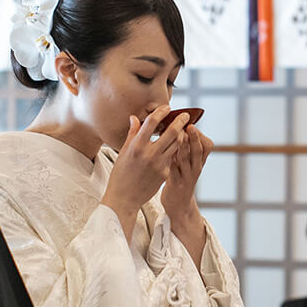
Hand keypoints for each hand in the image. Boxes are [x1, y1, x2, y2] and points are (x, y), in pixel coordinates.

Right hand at [102, 106, 187, 235]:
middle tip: (185, 115)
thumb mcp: (123, 152)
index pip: (151, 123)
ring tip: (183, 130)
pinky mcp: (165, 173)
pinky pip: (173, 158)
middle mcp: (149, 154)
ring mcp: (159, 164)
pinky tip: (176, 147)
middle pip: (171, 132)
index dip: (160, 112)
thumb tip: (135, 118)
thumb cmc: (120, 175)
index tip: (166, 108)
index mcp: (136, 146)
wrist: (124, 198)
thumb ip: (132, 134)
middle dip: (180, 121)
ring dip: (182, 135)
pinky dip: (175, 150)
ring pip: (177, 144)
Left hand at [160, 123, 212, 220]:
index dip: (200, 135)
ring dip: (182, 147)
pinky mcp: (176, 184)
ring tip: (177, 135)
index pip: (207, 146)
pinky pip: (173, 170)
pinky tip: (164, 152)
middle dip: (195, 138)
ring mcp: (186, 177)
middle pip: (198, 151)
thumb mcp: (188, 165)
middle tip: (190, 126)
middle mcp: (195, 169)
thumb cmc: (180, 180)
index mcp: (199, 162)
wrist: (179, 205)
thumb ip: (186, 149)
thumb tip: (181, 128)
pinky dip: (170, 160)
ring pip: (186, 160)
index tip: (192, 124)